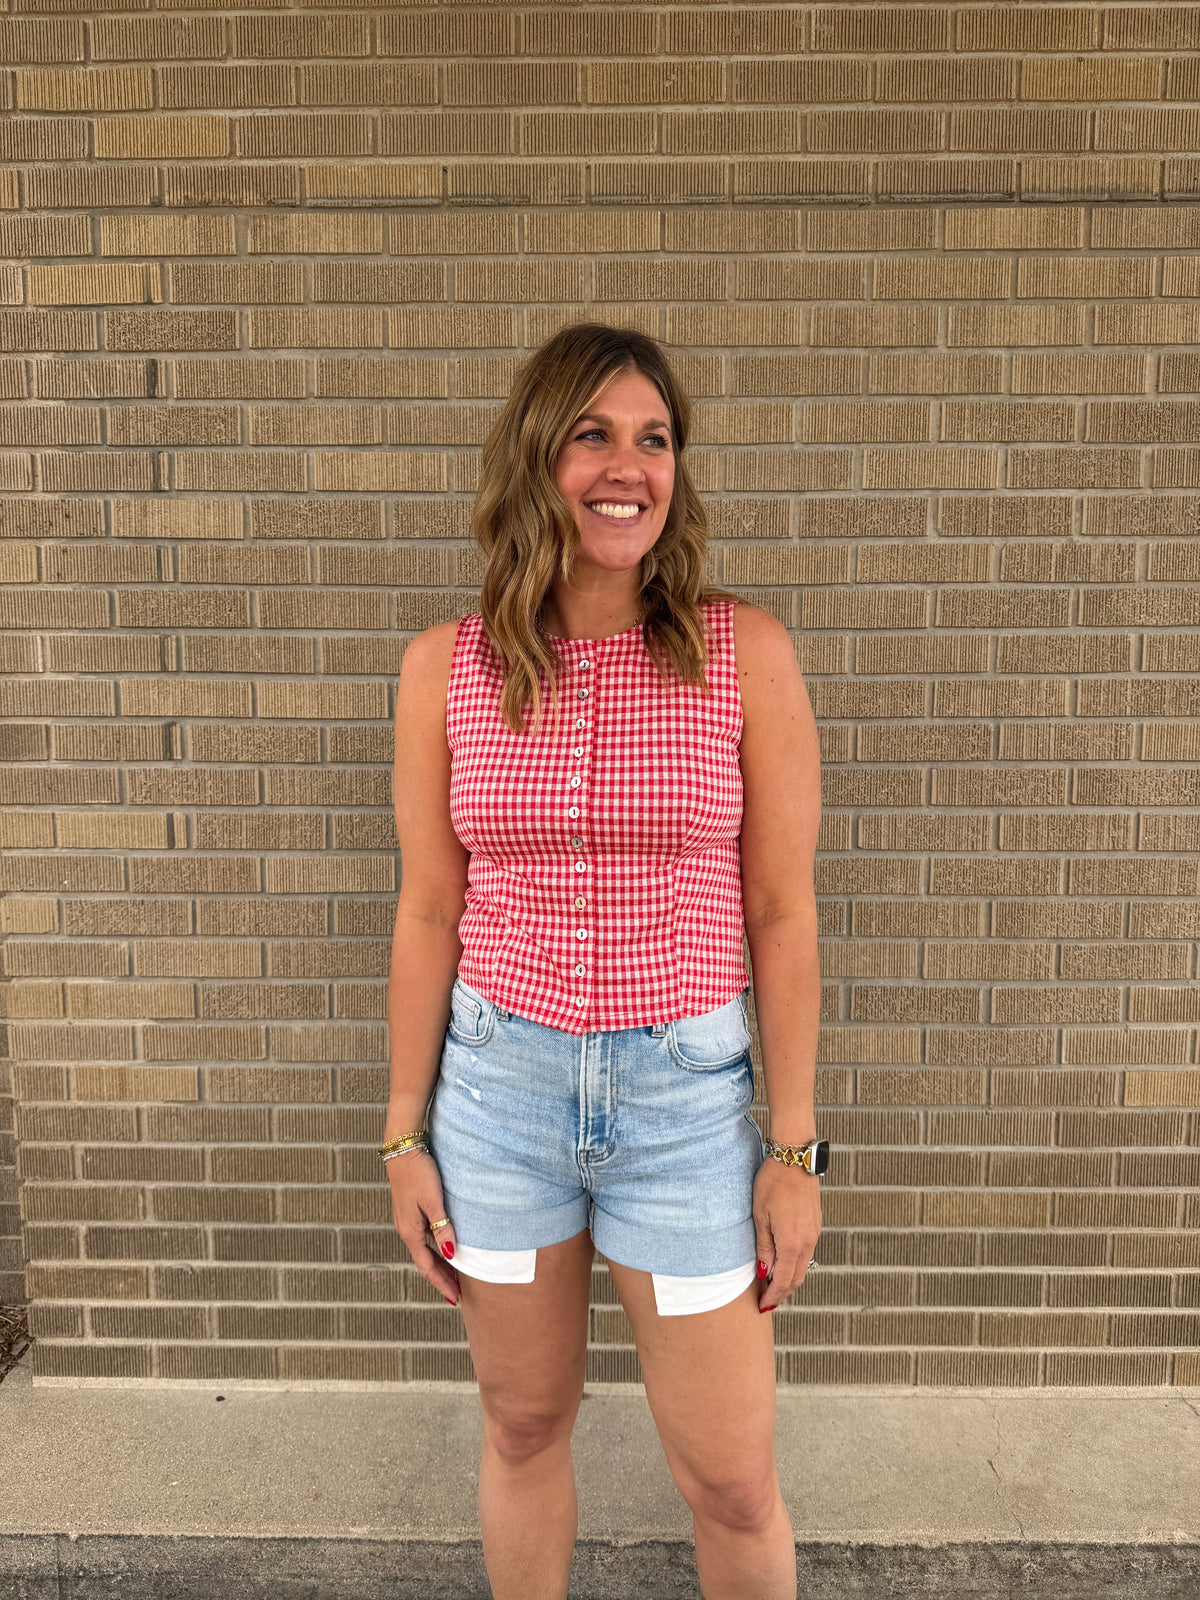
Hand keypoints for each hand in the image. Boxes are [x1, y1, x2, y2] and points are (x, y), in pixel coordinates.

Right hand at [386, 1149, 460, 1306]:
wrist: (402, 1148)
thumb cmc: (418, 1172)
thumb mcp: (433, 1200)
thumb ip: (442, 1227)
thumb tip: (450, 1253)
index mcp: (410, 1231)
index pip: (427, 1266)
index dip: (441, 1283)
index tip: (454, 1298)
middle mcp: (406, 1229)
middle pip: (425, 1261)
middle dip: (441, 1278)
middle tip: (457, 1293)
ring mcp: (407, 1220)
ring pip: (425, 1250)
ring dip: (439, 1264)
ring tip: (454, 1275)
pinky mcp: (410, 1210)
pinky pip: (424, 1238)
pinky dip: (435, 1248)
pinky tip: (445, 1247)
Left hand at [753, 1156, 821, 1313]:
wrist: (796, 1158)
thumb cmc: (772, 1183)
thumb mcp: (760, 1216)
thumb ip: (764, 1247)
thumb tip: (764, 1273)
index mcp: (792, 1243)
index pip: (783, 1281)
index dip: (772, 1297)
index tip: (761, 1307)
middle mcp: (807, 1242)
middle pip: (796, 1279)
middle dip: (781, 1293)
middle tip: (766, 1301)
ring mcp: (814, 1233)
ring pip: (803, 1266)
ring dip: (788, 1279)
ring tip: (772, 1284)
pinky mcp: (815, 1224)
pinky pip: (806, 1252)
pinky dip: (795, 1264)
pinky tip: (783, 1262)